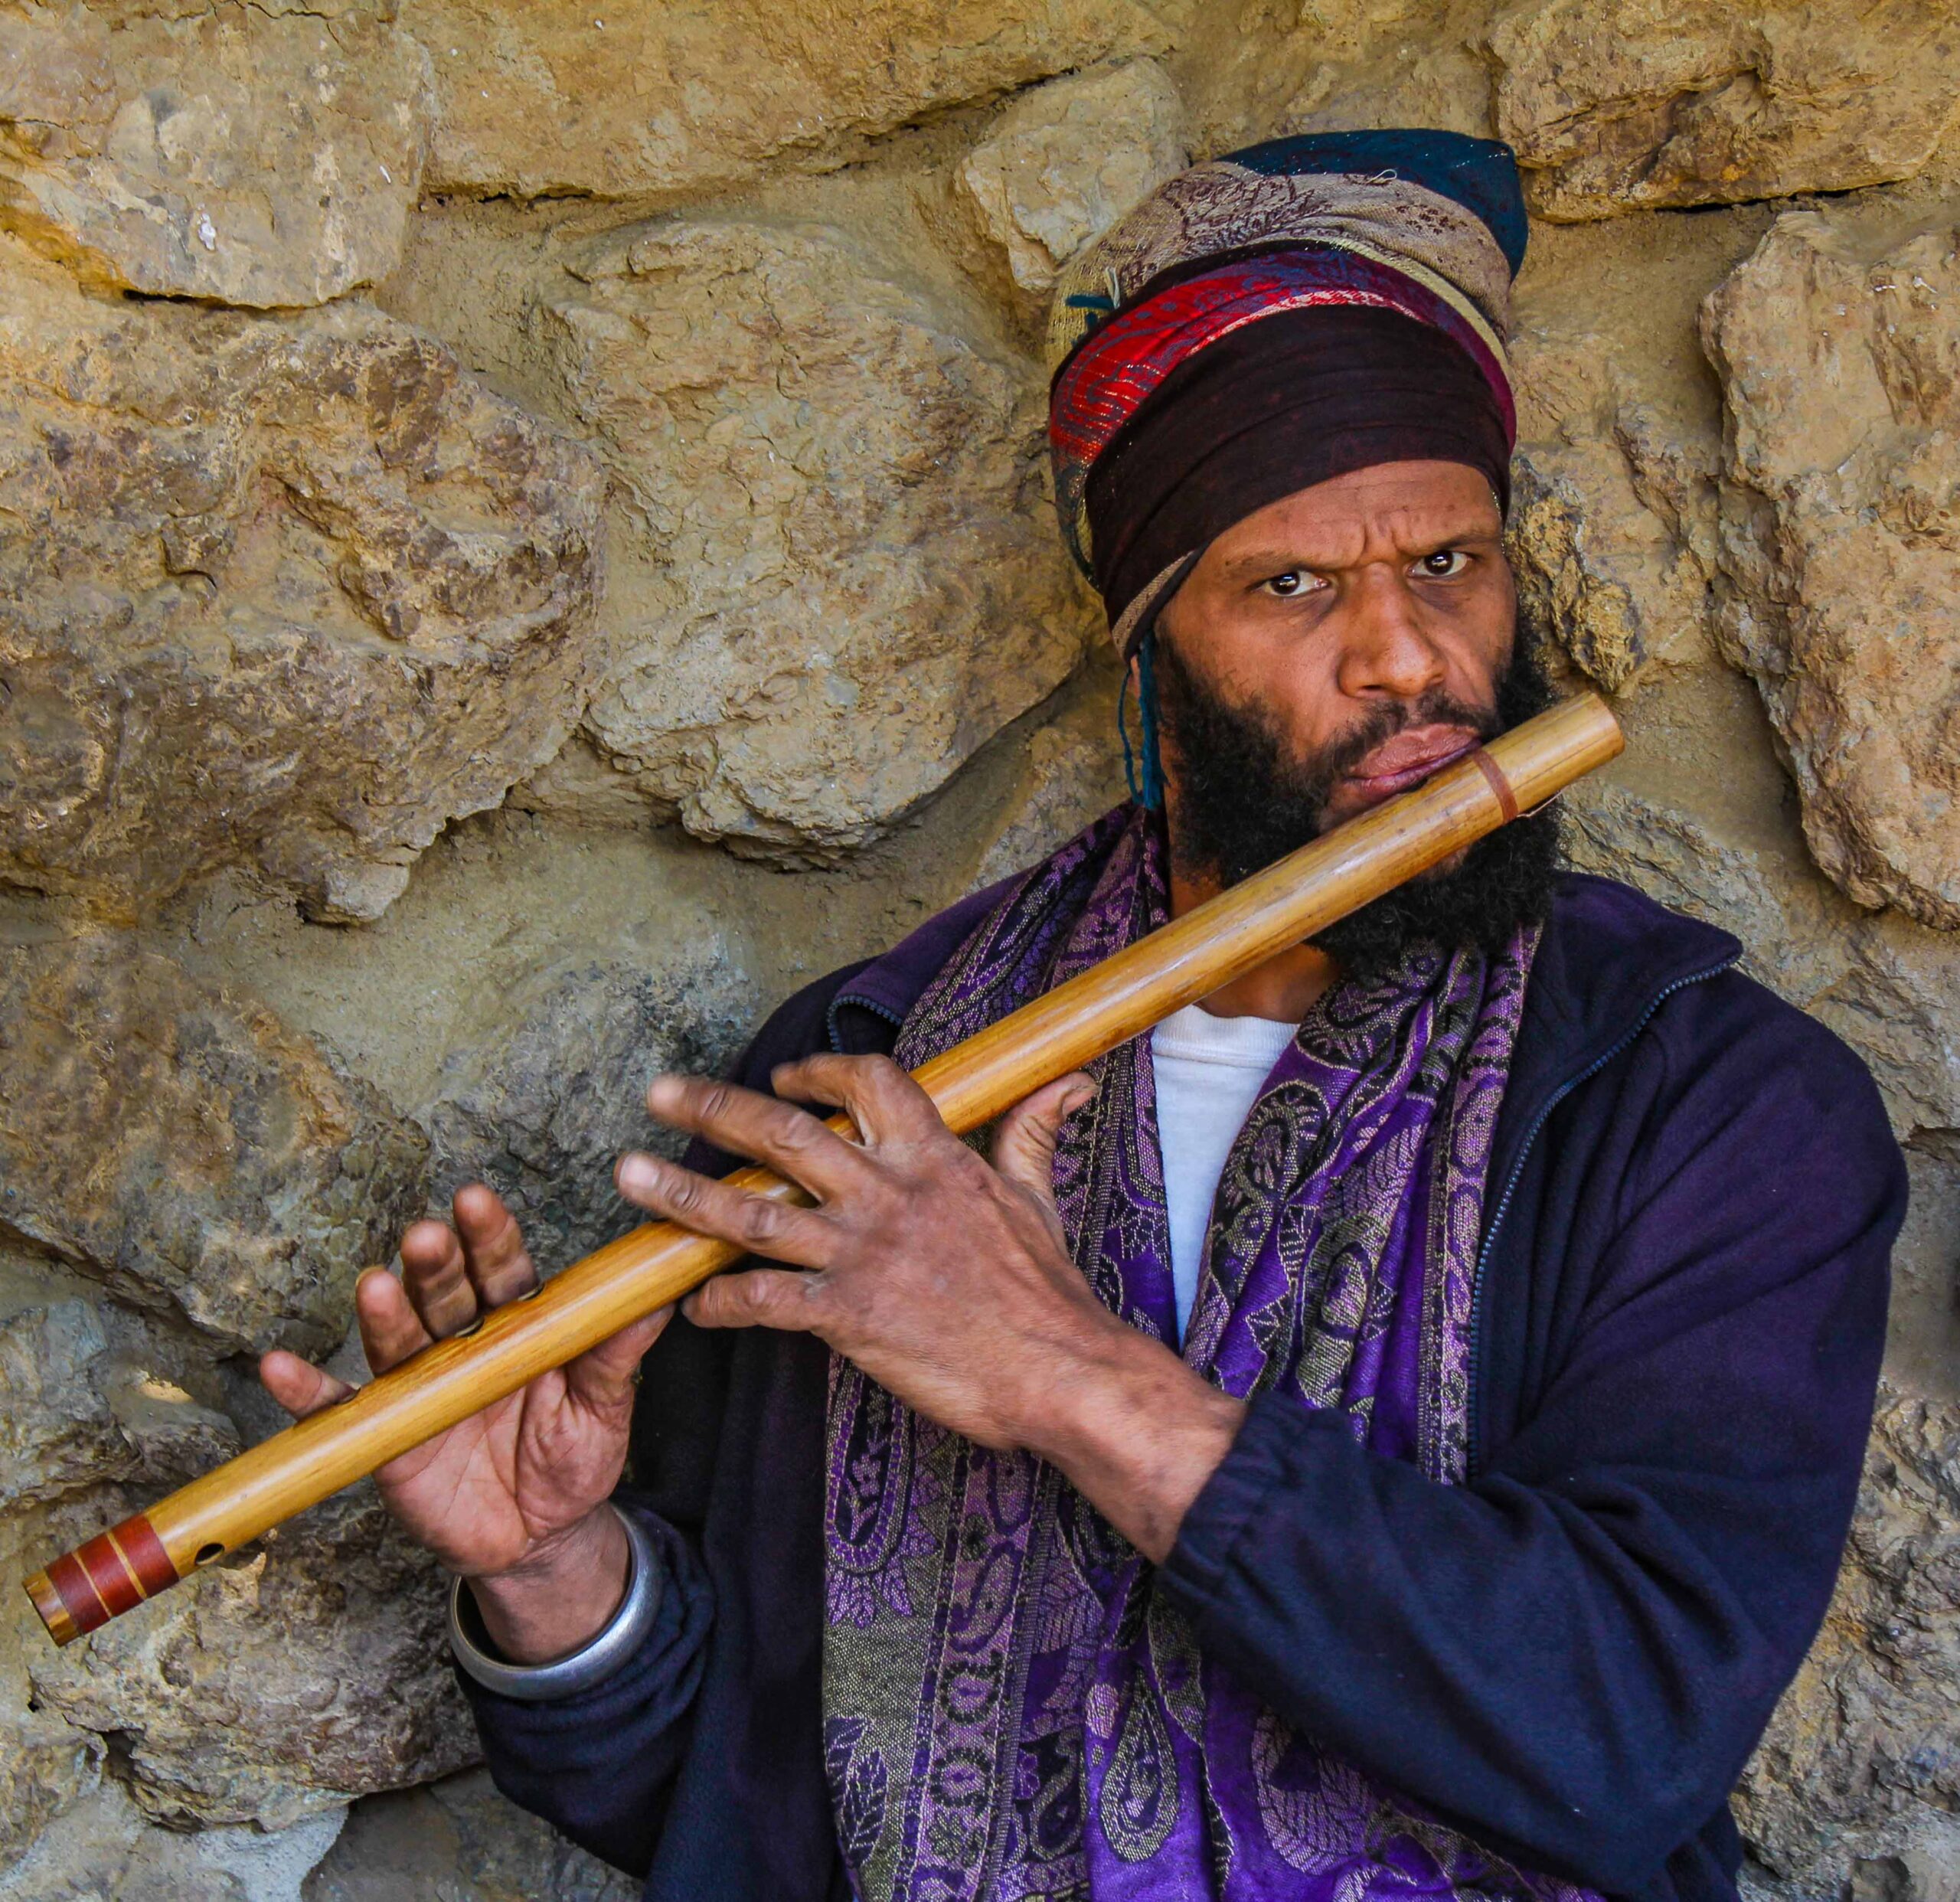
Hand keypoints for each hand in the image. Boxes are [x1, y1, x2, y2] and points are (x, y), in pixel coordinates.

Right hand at [259, 1184, 669, 1661]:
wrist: (542, 1539)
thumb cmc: (575, 1459)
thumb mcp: (604, 1408)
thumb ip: (618, 1353)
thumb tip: (658, 1295)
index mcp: (517, 1323)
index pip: (502, 1269)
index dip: (489, 1236)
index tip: (477, 1201)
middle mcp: (462, 1343)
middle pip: (445, 1293)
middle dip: (435, 1264)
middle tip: (427, 1236)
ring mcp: (420, 1386)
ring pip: (398, 1340)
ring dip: (383, 1313)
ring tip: (374, 1286)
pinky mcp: (386, 1435)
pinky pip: (342, 1411)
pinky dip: (308, 1393)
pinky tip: (280, 1368)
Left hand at [617, 1056, 1242, 1561]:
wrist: (1059, 1373)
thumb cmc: (1049, 1293)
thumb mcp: (1039, 1200)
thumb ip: (1032, 1135)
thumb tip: (1069, 1083)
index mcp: (934, 1159)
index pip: (868, 1083)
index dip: (819, 1071)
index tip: (784, 1074)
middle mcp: (888, 1195)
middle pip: (784, 1134)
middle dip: (714, 1108)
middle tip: (659, 1092)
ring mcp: (862, 1254)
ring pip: (753, 1213)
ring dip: (683, 1193)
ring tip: (629, 1175)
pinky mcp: (849, 1315)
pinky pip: (764, 1301)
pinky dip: (720, 1302)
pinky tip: (693, 1307)